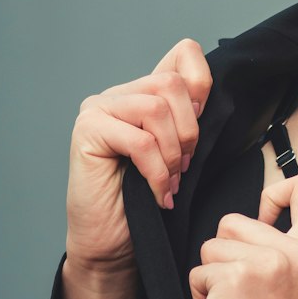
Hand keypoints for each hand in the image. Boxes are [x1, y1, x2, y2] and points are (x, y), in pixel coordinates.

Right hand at [66, 38, 212, 273]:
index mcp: (145, 93)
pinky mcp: (87, 131)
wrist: (112, 245)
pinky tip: (158, 193)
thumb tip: (210, 97)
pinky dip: (157, 172)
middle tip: (185, 167)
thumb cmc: (145, 203)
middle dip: (189, 131)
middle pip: (172, 84)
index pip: (183, 54)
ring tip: (170, 181)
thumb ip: (188, 121)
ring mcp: (99, 109)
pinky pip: (139, 140)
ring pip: (156, 108)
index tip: (202, 121)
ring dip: (173, 153)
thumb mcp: (180, 155)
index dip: (203, 81)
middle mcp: (119, 94)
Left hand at [188, 172, 297, 298]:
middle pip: (235, 217)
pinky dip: (198, 298)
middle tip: (243, 295)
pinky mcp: (236, 277)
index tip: (266, 220)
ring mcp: (268, 262)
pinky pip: (198, 271)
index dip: (278, 190)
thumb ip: (288, 245)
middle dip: (225, 254)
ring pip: (212, 244)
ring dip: (211, 278)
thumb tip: (258, 211)